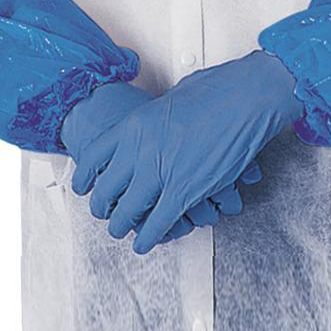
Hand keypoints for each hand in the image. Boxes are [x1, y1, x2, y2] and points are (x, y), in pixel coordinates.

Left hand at [72, 50, 302, 253]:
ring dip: (122, 226)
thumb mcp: (173, 97)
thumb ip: (158, 117)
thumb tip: (156, 123)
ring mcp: (161, 172)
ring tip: (122, 231)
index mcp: (135, 124)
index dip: (86, 176)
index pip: (95, 157)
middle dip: (103, 207)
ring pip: (127, 213)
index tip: (85, 186)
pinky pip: (158, 224)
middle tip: (105, 213)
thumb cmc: (218, 88)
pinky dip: (150, 237)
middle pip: (106, 190)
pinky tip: (146, 242)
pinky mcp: (185, 191)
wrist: (246, 97)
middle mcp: (140, 149)